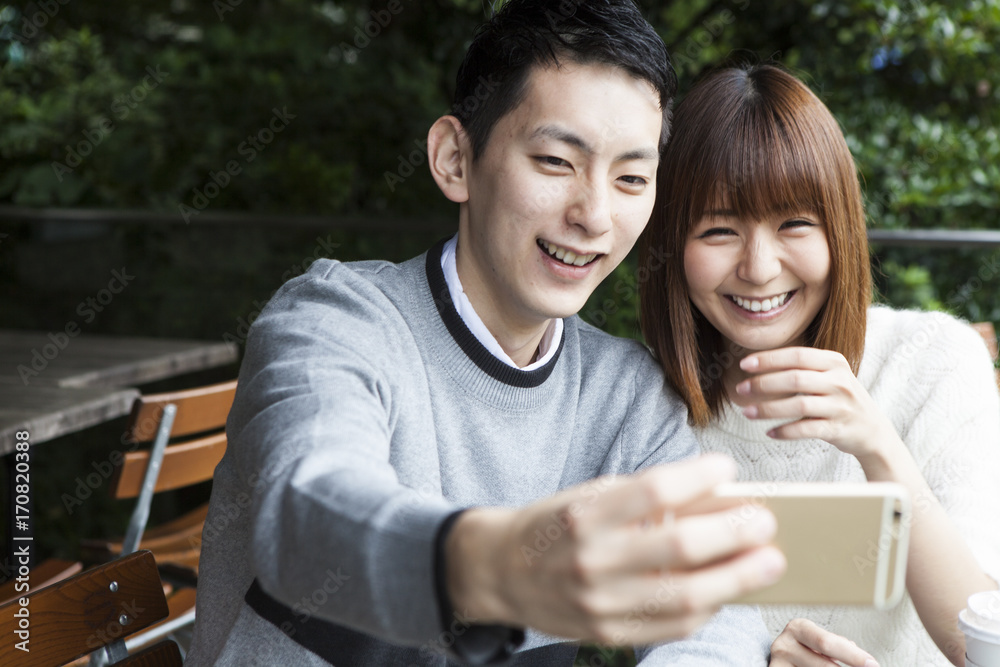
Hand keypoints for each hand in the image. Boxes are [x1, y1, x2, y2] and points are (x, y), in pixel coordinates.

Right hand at [446, 454, 786, 644]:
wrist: (502, 572)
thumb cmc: (556, 526)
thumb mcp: (589, 497)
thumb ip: (643, 500)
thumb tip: (712, 499)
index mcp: (585, 514)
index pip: (653, 490)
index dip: (697, 477)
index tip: (726, 466)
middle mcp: (592, 559)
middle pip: (680, 546)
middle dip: (734, 533)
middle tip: (765, 521)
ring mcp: (600, 602)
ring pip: (686, 595)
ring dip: (736, 578)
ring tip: (768, 561)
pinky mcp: (608, 633)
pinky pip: (671, 624)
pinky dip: (707, 606)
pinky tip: (726, 590)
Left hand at [736, 347, 896, 457]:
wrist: (872, 430)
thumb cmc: (839, 399)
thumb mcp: (828, 375)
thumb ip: (801, 368)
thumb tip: (756, 365)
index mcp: (834, 362)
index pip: (796, 355)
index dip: (769, 359)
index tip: (744, 365)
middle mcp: (840, 382)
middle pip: (794, 379)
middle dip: (763, 384)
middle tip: (740, 389)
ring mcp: (841, 406)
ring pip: (798, 405)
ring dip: (768, 409)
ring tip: (747, 412)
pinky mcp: (839, 429)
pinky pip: (806, 429)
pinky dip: (785, 431)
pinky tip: (769, 433)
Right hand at [769, 618, 877, 666]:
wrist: (783, 658)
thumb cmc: (804, 650)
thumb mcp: (817, 641)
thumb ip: (837, 646)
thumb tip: (864, 659)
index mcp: (798, 628)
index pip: (828, 643)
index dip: (853, 656)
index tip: (873, 665)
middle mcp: (784, 645)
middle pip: (825, 665)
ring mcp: (778, 664)